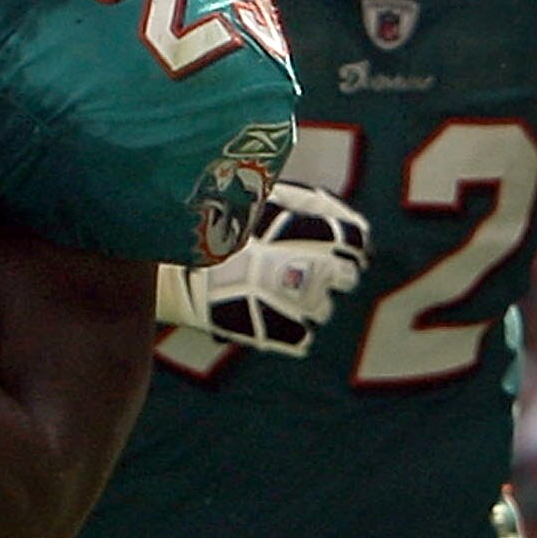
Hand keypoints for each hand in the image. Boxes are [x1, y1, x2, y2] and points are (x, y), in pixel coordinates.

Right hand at [160, 180, 371, 355]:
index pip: (354, 238)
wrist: (181, 270)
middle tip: (310, 269)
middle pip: (346, 276)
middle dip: (334, 273)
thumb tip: (333, 211)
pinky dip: (291, 329)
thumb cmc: (219, 227)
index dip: (349, 241)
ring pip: (324, 309)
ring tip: (279, 292)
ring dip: (310, 301)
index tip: (341, 244)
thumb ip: (302, 204)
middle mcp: (316, 269)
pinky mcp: (281, 335)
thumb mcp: (262, 200)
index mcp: (315, 234)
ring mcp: (299, 305)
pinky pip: (302, 337)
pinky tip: (269, 314)